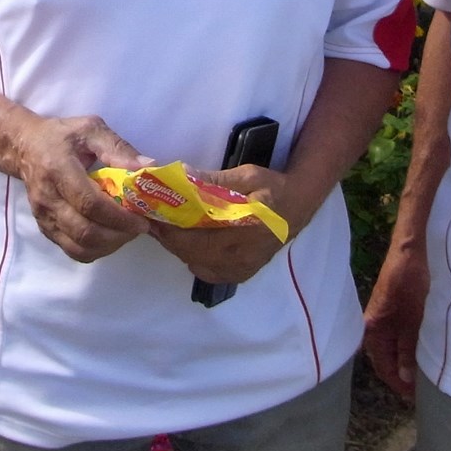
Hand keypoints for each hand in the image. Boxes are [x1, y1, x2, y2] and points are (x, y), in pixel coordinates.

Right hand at [16, 113, 150, 261]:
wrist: (25, 147)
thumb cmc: (61, 136)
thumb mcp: (91, 129)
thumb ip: (118, 148)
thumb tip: (148, 167)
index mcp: (58, 169)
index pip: (89, 203)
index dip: (119, 217)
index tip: (142, 218)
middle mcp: (48, 198)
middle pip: (85, 231)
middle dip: (118, 235)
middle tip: (139, 227)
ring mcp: (44, 217)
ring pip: (79, 247)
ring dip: (109, 246)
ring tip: (127, 232)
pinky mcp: (46, 229)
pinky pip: (73, 251)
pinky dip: (96, 250)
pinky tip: (110, 237)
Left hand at [149, 162, 288, 283]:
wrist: (299, 205)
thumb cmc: (272, 188)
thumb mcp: (245, 176)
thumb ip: (213, 181)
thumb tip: (180, 177)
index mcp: (242, 231)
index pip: (192, 238)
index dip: (167, 227)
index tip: (151, 213)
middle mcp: (240, 257)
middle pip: (189, 253)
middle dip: (168, 236)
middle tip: (155, 219)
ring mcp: (241, 269)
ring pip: (195, 263)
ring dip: (179, 246)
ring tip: (171, 227)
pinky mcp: (241, 274)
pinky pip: (208, 271)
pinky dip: (195, 258)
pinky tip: (193, 241)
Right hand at [362, 240, 429, 401]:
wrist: (412, 248)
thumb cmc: (409, 278)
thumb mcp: (413, 315)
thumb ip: (408, 346)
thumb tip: (406, 377)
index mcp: (373, 328)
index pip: (382, 365)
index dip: (398, 382)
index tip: (414, 397)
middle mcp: (378, 327)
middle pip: (388, 360)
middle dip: (404, 377)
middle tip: (424, 393)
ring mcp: (389, 320)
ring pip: (397, 350)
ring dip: (410, 364)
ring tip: (428, 379)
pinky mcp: (401, 314)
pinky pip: (404, 339)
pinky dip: (414, 350)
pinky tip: (427, 356)